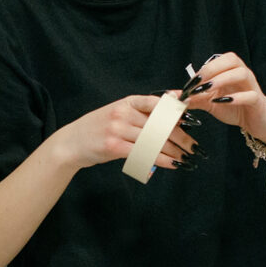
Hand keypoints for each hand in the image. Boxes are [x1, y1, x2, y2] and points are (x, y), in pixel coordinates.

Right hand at [53, 94, 197, 170]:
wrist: (70, 143)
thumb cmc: (98, 129)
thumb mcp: (118, 113)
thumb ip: (141, 113)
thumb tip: (171, 111)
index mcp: (127, 102)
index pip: (156, 103)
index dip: (176, 110)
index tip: (191, 118)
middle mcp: (123, 113)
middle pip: (159, 124)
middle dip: (181, 136)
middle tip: (194, 146)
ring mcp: (118, 129)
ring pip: (154, 140)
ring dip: (174, 151)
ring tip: (186, 158)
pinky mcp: (114, 146)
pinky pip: (144, 153)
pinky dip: (162, 160)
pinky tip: (173, 164)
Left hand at [182, 51, 265, 141]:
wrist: (257, 123)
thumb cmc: (236, 109)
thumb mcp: (211, 103)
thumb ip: (194, 98)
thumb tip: (174, 97)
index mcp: (231, 71)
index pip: (218, 61)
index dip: (203, 69)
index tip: (189, 84)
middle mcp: (242, 75)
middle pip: (231, 59)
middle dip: (212, 69)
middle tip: (198, 83)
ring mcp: (252, 87)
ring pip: (242, 73)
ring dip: (223, 79)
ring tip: (208, 91)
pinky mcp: (258, 101)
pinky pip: (250, 95)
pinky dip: (236, 97)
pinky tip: (223, 102)